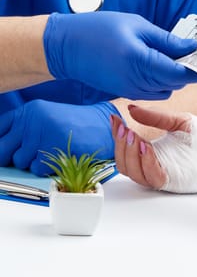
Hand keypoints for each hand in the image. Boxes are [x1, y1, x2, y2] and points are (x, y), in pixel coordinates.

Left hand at [0, 100, 118, 175]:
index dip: (1, 143)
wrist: (103, 125)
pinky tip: (58, 157)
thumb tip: (4, 150)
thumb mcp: (48, 117)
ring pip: (19, 161)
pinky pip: (36, 168)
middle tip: (26, 156)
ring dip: (31, 163)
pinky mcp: (53, 149)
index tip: (8, 148)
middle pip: (2, 149)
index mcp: (30, 110)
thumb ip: (25, 128)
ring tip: (49, 153)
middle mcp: (32, 120)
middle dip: (11, 157)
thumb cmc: (77, 124)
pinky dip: (45, 168)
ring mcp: (42, 134)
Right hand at [43, 11, 196, 99]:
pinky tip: (159, 64)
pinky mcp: (127, 92)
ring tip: (175, 56)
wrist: (65, 48)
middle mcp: (138, 82)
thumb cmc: (98, 29)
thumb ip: (166, 40)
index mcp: (141, 62)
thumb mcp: (136, 25)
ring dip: (175, 76)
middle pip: (176, 83)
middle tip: (196, 53)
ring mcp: (132, 91)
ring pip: (167, 89)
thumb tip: (191, 46)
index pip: (180, 73)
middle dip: (189, 71)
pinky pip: (154, 92)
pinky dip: (162, 81)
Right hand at [111, 104, 196, 192]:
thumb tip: (131, 109)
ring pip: (135, 172)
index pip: (126, 150)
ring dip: (130, 154)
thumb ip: (156, 117)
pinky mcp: (174, 181)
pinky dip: (146, 163)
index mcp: (153, 153)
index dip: (117, 136)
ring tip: (133, 136)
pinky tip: (146, 147)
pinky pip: (153, 176)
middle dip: (121, 145)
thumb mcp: (177, 121)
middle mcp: (154, 166)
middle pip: (125, 164)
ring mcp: (163, 174)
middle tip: (124, 128)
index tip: (115, 119)